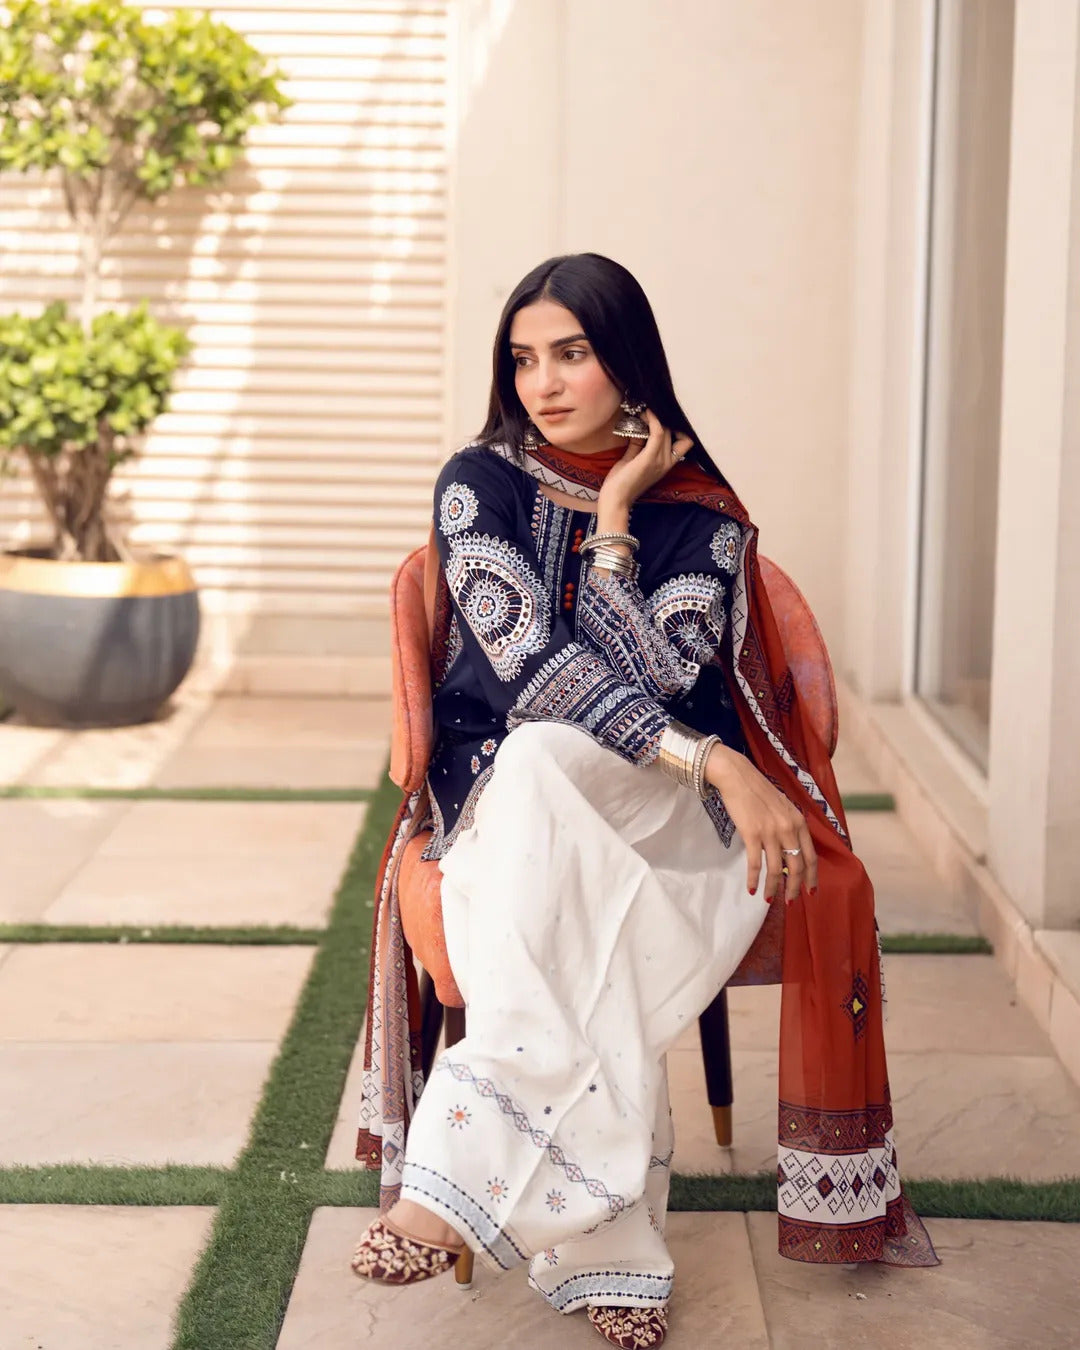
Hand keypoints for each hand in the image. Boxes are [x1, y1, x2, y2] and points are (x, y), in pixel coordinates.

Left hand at [598, 408, 693, 512]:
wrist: (615, 500)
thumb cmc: (621, 482)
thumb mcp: (632, 460)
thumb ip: (638, 445)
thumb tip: (639, 428)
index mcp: (666, 464)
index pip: (685, 442)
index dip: (678, 429)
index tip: (661, 420)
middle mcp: (667, 462)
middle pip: (674, 432)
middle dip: (662, 418)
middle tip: (645, 412)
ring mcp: (660, 461)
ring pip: (666, 430)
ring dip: (655, 417)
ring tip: (642, 412)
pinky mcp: (649, 458)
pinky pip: (657, 432)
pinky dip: (652, 419)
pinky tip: (644, 414)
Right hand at [705, 744, 818, 904]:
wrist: (737, 776)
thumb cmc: (757, 791)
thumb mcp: (782, 808)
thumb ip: (789, 828)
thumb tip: (788, 853)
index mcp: (799, 821)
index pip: (811, 856)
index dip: (812, 877)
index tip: (810, 891)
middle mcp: (789, 828)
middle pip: (797, 866)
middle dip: (794, 888)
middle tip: (791, 901)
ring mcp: (771, 831)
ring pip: (776, 868)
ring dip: (773, 888)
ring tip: (769, 899)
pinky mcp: (752, 833)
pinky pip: (756, 863)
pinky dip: (754, 879)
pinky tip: (751, 888)